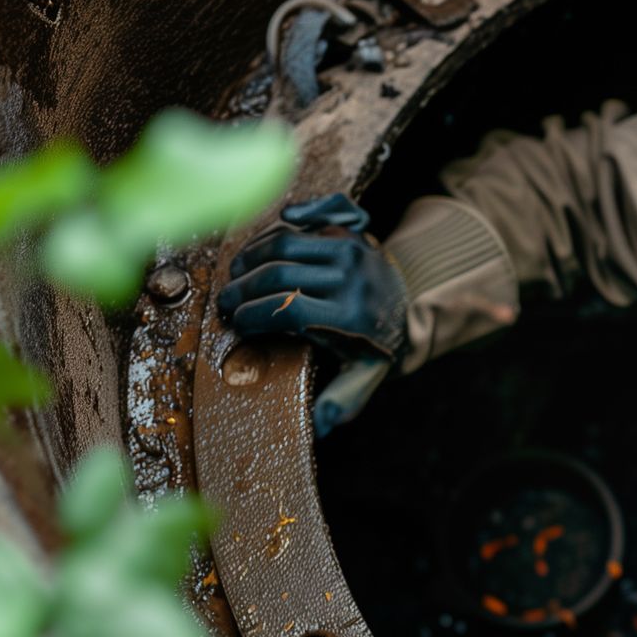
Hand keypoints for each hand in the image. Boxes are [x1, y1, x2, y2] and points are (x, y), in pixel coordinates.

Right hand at [220, 193, 407, 433]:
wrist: (413, 306)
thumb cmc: (378, 344)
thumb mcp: (365, 377)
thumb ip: (341, 400)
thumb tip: (318, 428)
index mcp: (349, 316)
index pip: (289, 310)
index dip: (254, 315)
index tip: (235, 323)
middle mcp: (349, 277)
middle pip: (279, 273)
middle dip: (242, 288)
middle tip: (224, 302)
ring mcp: (351, 248)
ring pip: (287, 240)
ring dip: (252, 254)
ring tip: (236, 274)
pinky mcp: (352, 229)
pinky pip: (325, 208)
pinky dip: (300, 209)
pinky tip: (284, 219)